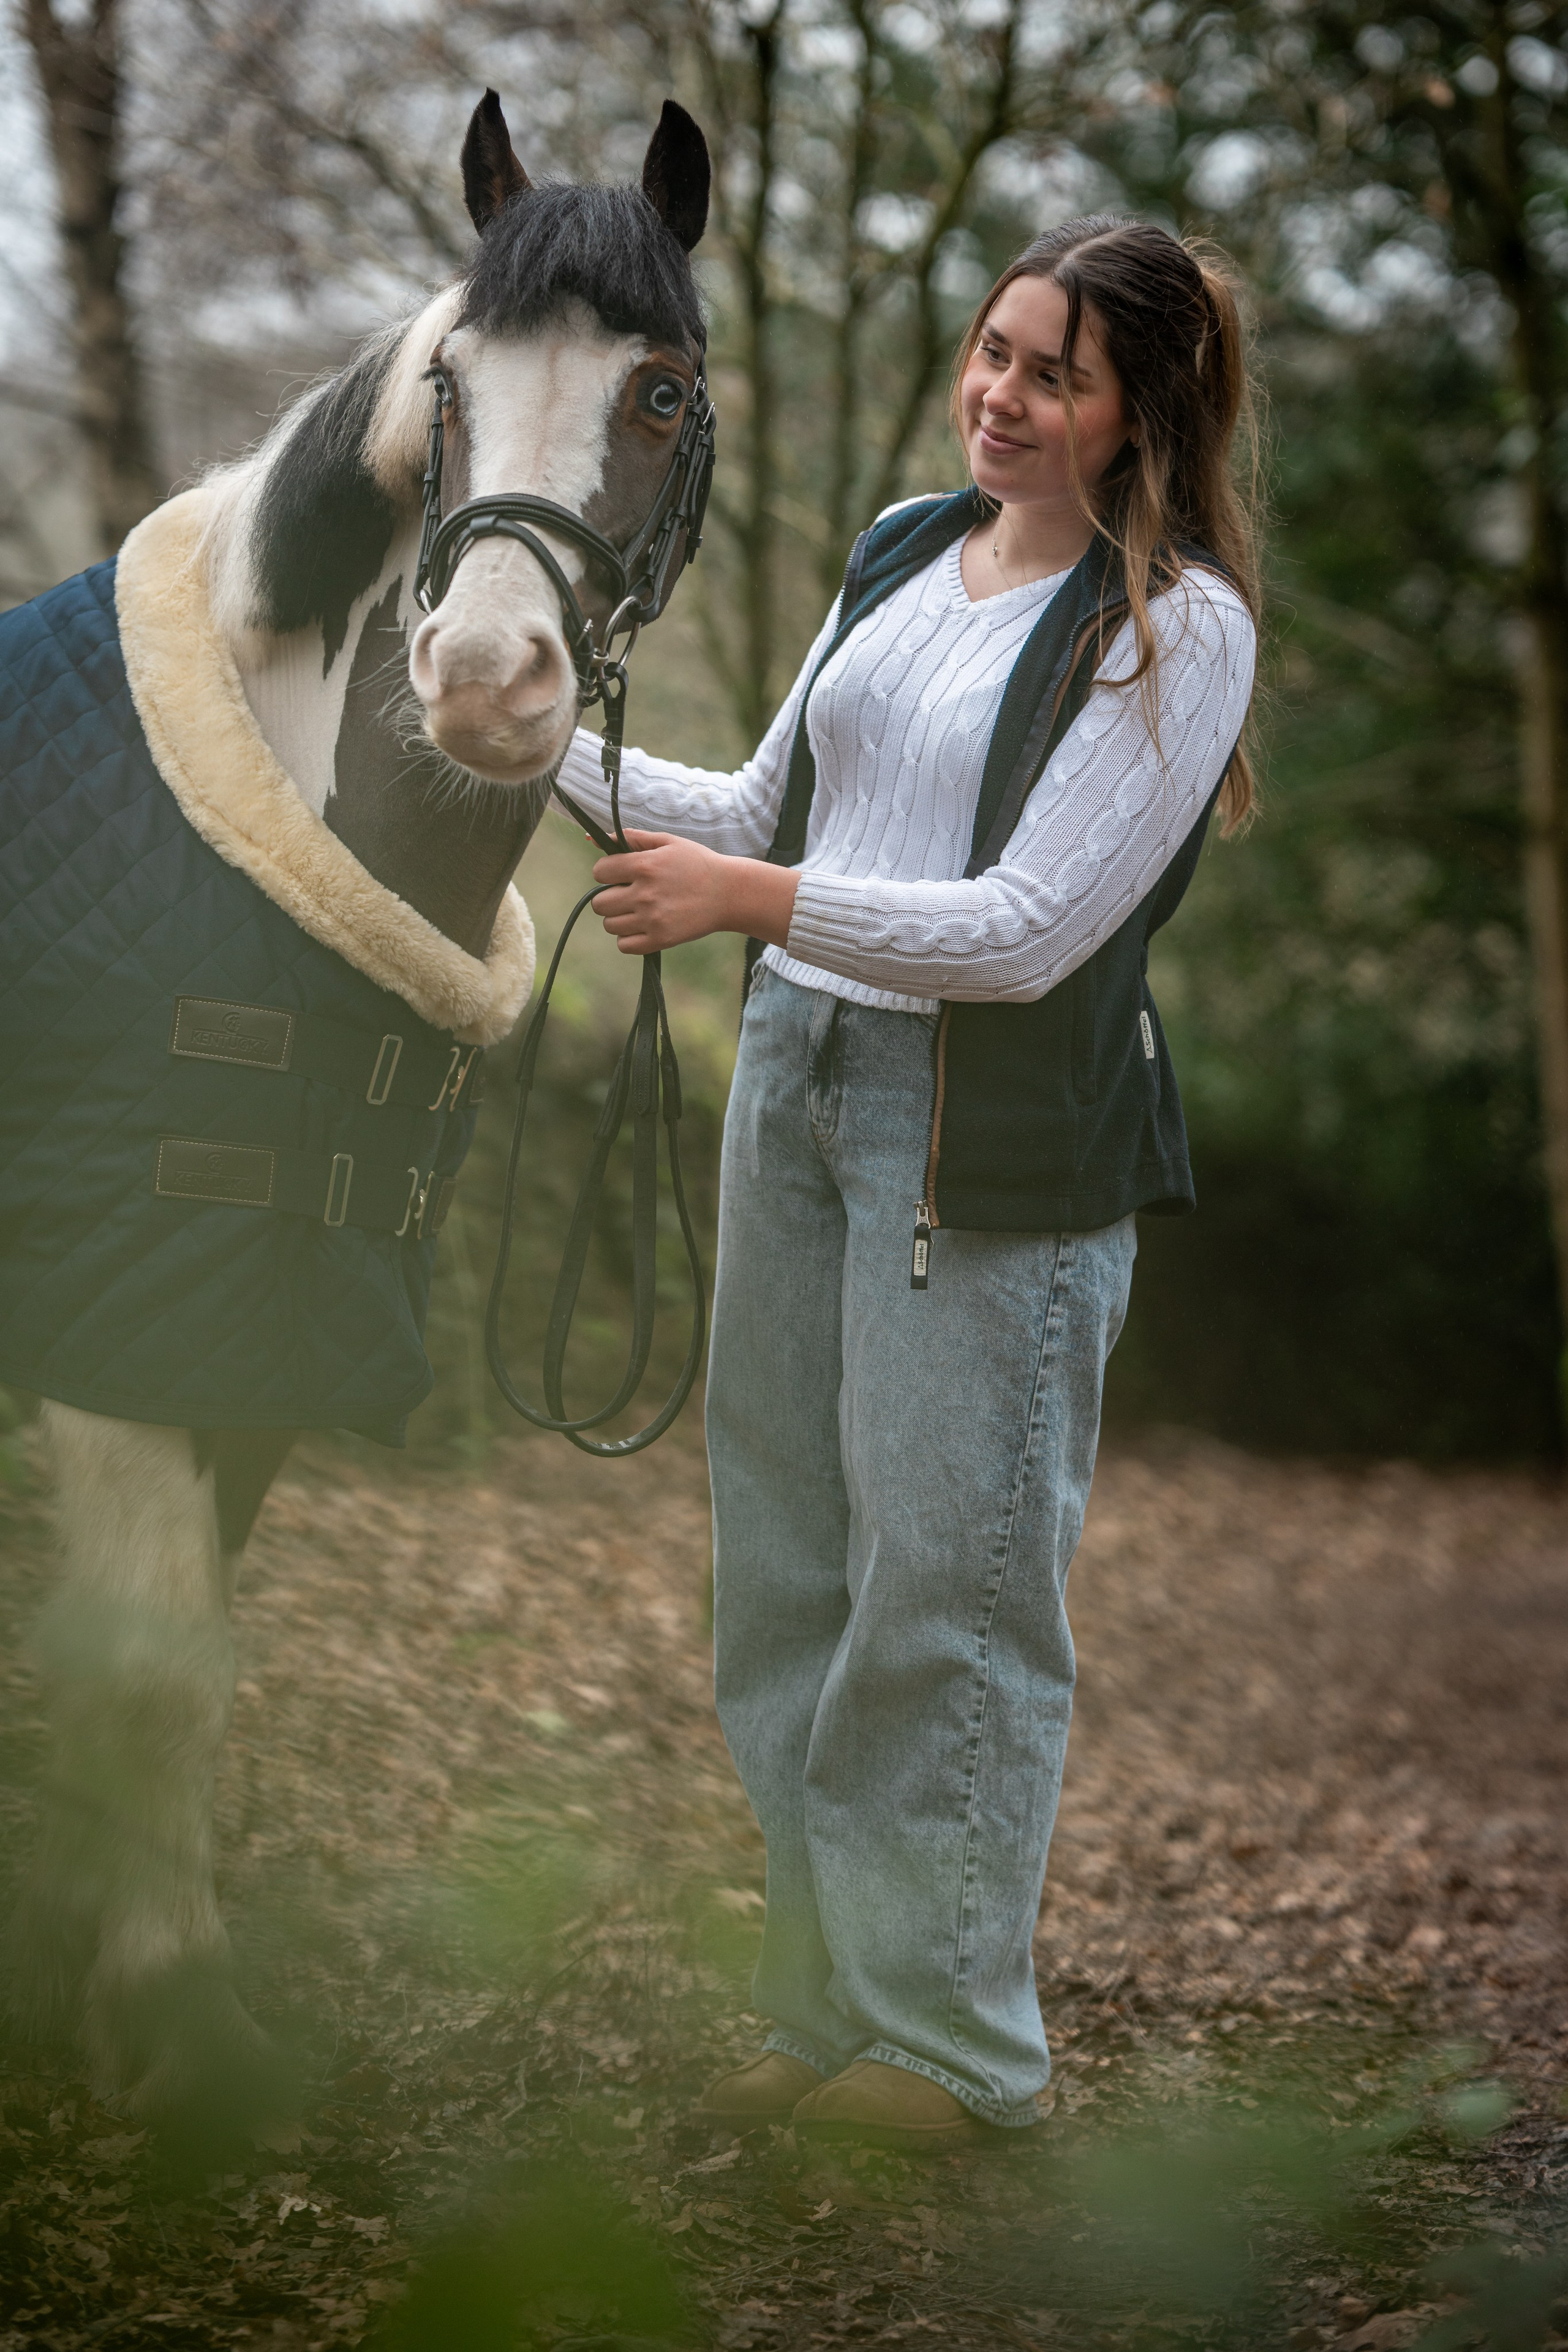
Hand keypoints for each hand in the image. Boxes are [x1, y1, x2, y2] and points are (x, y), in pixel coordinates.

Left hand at [591, 830, 798, 953]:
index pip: (599, 871)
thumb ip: (631, 838)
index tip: (623, 874)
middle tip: (630, 894)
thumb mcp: (667, 842)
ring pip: (609, 925)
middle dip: (610, 897)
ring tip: (638, 911)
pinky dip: (629, 938)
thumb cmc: (696, 863)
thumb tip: (592, 838)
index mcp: (644, 865)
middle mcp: (645, 893)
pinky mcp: (661, 940)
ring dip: (619, 918)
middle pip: (599, 902)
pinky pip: (624, 945)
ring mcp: (652, 919)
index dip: (608, 871)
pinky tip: (643, 927)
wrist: (729, 893)